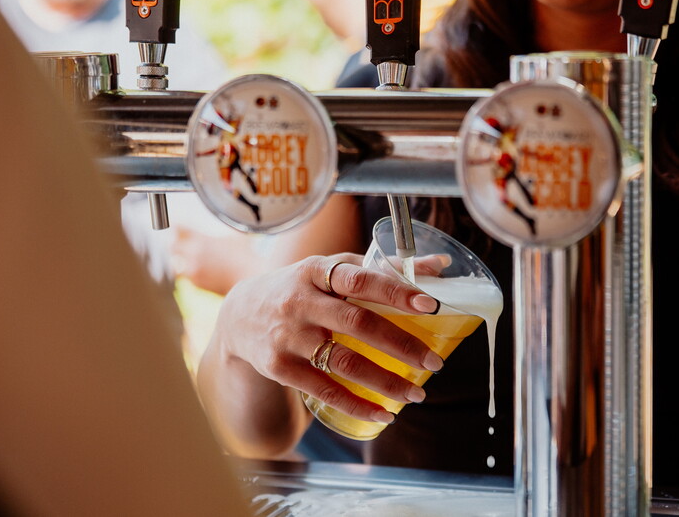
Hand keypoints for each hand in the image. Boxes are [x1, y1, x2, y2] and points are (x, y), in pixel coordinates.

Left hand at [170, 226, 250, 295]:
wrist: (250, 279)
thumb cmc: (246, 256)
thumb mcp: (235, 235)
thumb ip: (223, 228)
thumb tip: (224, 218)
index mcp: (201, 240)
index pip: (178, 228)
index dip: (177, 226)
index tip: (177, 225)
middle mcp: (193, 256)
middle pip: (172, 246)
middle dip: (175, 242)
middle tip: (179, 240)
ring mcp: (193, 271)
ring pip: (176, 263)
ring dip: (180, 259)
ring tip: (187, 257)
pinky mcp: (197, 284)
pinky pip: (186, 276)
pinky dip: (188, 271)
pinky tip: (198, 268)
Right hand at [213, 254, 442, 425]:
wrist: (239, 316)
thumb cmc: (302, 289)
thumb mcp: (331, 269)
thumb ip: (382, 268)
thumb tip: (439, 265)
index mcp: (316, 271)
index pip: (359, 278)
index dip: (395, 290)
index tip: (430, 304)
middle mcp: (300, 302)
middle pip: (357, 323)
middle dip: (401, 344)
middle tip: (434, 362)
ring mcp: (288, 336)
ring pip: (343, 362)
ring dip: (385, 381)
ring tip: (416, 393)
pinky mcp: (279, 367)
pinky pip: (324, 390)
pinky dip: (357, 404)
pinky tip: (384, 414)